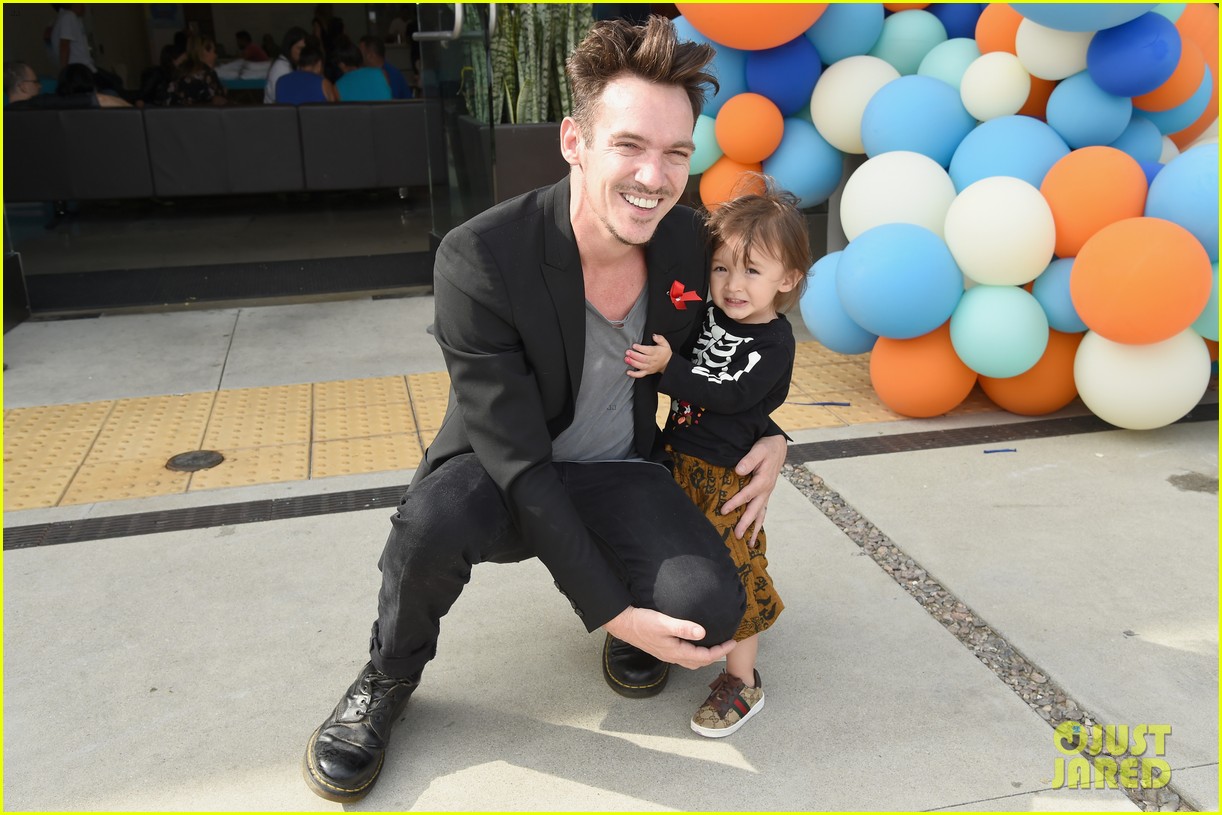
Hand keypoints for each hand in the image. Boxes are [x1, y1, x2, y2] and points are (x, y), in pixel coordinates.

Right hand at [603, 606, 735, 669]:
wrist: (624, 624)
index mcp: (676, 652)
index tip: (733, 643)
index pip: (704, 656)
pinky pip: (685, 656)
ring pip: (692, 661)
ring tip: (716, 646)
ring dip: (706, 656)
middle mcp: (673, 656)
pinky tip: (696, 644)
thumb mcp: (664, 623)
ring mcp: (668, 654)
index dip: (721, 651)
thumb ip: (684, 628)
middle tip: (728, 645)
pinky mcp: (664, 650)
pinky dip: (696, 653)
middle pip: (700, 662)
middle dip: (716, 655)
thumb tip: (703, 633)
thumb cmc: (643, 622)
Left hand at [625, 334, 671, 378]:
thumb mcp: (665, 344)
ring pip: (640, 366)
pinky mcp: (647, 372)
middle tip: (628, 352)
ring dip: (633, 363)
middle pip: (642, 358)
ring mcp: (649, 367)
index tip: (634, 345)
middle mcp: (652, 361)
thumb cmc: (665, 353)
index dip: (640, 348)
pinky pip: (640, 375)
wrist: (668, 363)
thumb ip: (660, 338)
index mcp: (656, 353)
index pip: (647, 350)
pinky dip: (634, 374)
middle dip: (634, 355)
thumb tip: (654, 336)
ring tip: (626, 359)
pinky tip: (628, 372)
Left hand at [721, 434, 785, 545]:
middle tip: (737, 535)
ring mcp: (766, 494)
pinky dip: (759, 523)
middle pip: (755, 510)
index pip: (747, 495)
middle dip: (746, 524)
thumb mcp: (758, 450)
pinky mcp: (765, 495)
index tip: (723, 511)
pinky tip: (755, 534)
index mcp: (763, 481)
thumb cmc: (766, 448)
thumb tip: (739, 470)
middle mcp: (766, 491)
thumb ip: (749, 460)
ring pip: (760, 514)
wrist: (778, 447)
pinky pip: (762, 512)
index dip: (735, 503)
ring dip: (755, 529)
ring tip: (750, 544)